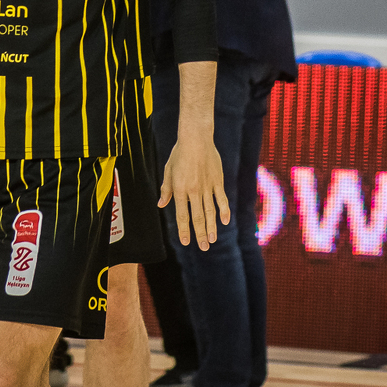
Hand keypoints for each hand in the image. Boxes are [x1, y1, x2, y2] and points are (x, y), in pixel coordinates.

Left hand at [159, 129, 229, 250]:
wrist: (196, 138)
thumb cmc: (179, 153)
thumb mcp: (168, 170)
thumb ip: (166, 189)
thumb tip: (161, 204)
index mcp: (180, 189)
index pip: (182, 214)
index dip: (184, 229)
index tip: (186, 242)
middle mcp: (194, 190)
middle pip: (197, 217)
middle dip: (199, 234)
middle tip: (204, 247)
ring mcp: (207, 186)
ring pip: (210, 211)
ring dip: (211, 227)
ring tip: (212, 240)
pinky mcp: (217, 180)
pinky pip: (221, 199)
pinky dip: (224, 211)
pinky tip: (225, 222)